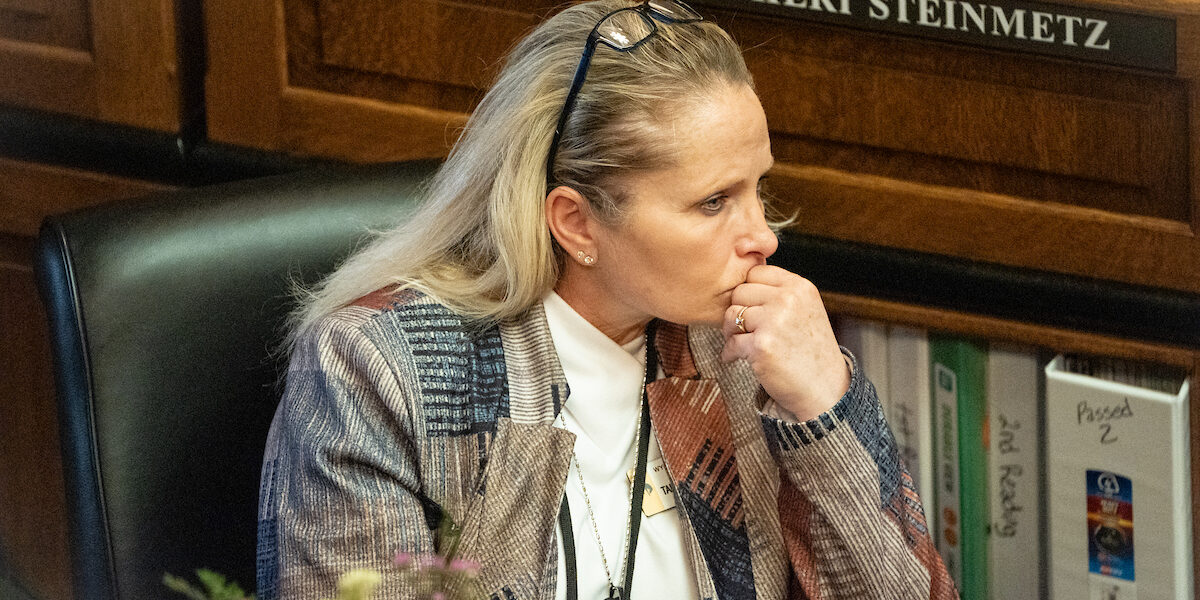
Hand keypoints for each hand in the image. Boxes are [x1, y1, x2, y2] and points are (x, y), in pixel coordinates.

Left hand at [720, 265, 849, 420]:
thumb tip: (743, 282)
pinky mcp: (762, 346)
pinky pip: (731, 342)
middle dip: (738, 311)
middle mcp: (788, 300)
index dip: (749, 291)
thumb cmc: (810, 350)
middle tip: (743, 328)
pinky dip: (730, 353)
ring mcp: (775, 322)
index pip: (756, 272)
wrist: (825, 389)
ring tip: (740, 342)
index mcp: (799, 287)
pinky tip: (737, 358)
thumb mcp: (806, 309)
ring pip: (732, 315)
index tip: (751, 308)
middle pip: (740, 292)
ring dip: (730, 331)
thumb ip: (781, 292)